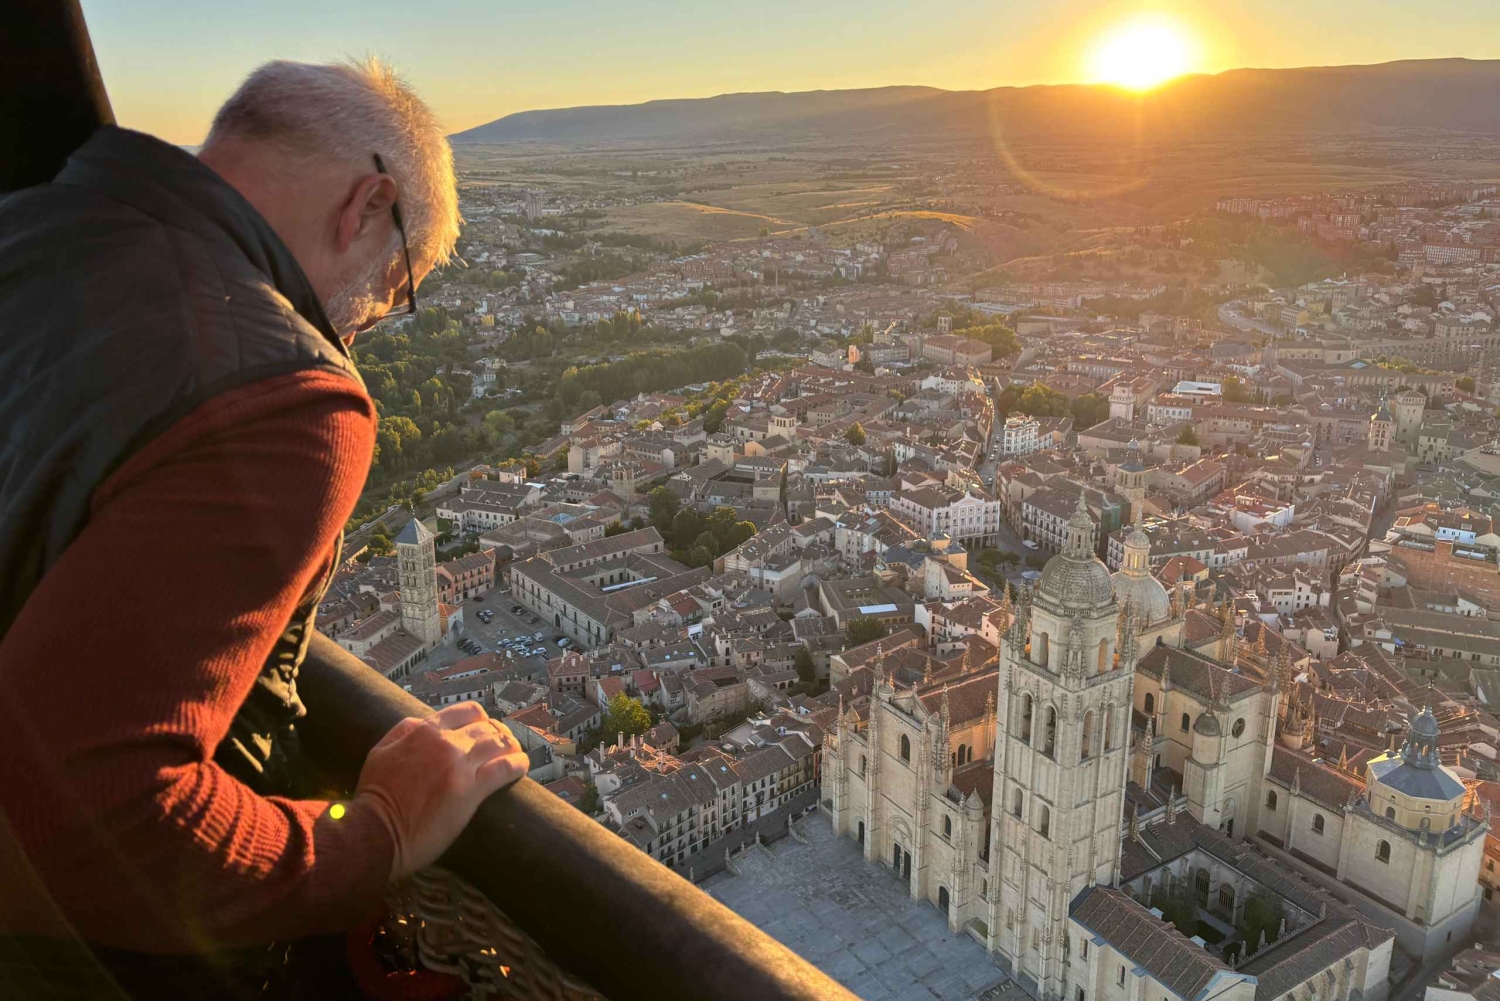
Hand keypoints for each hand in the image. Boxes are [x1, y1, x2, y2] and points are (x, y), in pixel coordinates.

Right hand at [353, 701, 528, 880]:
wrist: (376, 832)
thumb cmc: (375, 797)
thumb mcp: (380, 752)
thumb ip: (403, 731)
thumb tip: (422, 721)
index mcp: (425, 731)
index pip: (467, 711)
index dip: (481, 720)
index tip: (485, 729)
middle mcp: (446, 743)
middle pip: (487, 728)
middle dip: (498, 734)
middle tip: (504, 745)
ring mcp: (460, 765)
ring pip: (499, 744)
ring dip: (512, 747)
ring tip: (516, 754)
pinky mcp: (471, 790)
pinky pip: (504, 769)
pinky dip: (518, 765)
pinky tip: (522, 767)